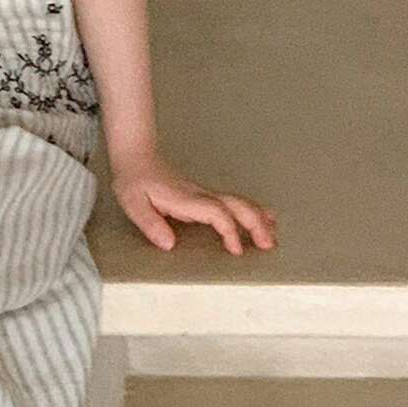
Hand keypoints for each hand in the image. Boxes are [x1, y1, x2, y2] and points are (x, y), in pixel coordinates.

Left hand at [111, 149, 276, 254]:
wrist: (137, 156)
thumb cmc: (134, 181)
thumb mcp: (133, 203)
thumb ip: (150, 223)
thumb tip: (169, 244)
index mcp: (185, 199)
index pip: (216, 213)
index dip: (229, 230)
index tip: (236, 250)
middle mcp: (200, 195)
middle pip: (237, 206)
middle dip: (256, 224)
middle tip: (269, 245)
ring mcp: (204, 194)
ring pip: (239, 203)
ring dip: (258, 218)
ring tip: (274, 235)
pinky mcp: (204, 196)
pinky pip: (232, 204)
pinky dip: (251, 211)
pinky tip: (263, 218)